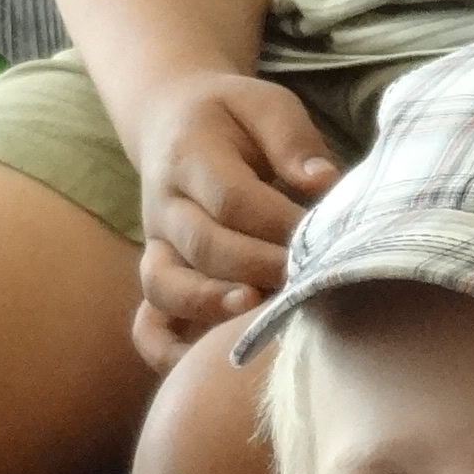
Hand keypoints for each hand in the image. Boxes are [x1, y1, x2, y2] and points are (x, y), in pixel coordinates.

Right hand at [127, 73, 337, 372]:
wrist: (173, 120)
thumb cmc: (236, 119)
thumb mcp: (265, 105)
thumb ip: (293, 139)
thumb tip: (323, 182)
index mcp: (190, 156)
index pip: (232, 198)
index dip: (279, 224)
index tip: (325, 241)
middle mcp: (165, 206)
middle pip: (204, 246)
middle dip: (259, 268)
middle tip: (308, 283)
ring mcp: (158, 246)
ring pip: (166, 285)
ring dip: (209, 306)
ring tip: (254, 313)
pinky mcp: (161, 276)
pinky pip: (148, 323)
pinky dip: (167, 350)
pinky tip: (200, 368)